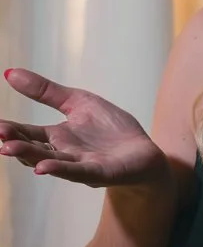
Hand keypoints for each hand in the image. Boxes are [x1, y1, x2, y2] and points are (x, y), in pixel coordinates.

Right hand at [0, 68, 171, 189]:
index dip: (9, 129)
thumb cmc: (112, 129)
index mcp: (57, 137)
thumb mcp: (78, 102)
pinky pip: (76, 172)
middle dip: (14, 142)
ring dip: (30, 156)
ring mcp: (80, 165)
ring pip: (50, 161)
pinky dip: (60, 170)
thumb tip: (9, 73)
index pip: (26, 133)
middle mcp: (63, 153)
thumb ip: (46, 91)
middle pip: (34, 148)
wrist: (144, 153)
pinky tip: (43, 168)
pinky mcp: (99, 173)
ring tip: (8, 148)